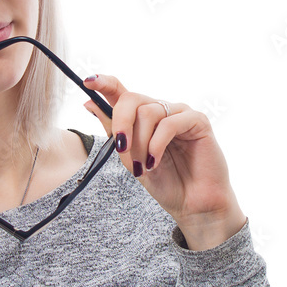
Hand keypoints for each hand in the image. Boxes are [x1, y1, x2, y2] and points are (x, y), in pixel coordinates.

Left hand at [83, 74, 246, 249]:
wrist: (192, 203)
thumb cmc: (164, 181)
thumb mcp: (130, 158)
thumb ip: (113, 131)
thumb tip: (89, 103)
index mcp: (142, 117)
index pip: (121, 91)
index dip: (104, 83)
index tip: (88, 82)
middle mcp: (160, 110)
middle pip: (131, 99)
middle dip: (121, 123)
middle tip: (121, 148)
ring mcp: (179, 113)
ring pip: (148, 112)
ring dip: (140, 143)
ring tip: (144, 166)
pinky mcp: (198, 120)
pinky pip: (169, 123)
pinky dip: (157, 144)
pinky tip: (155, 162)